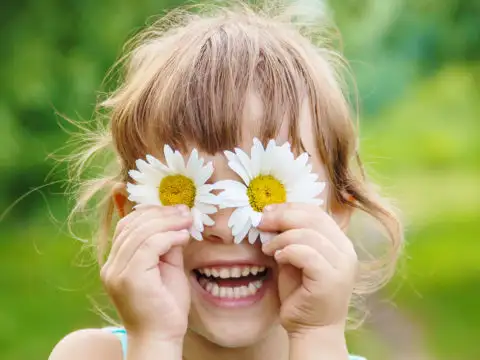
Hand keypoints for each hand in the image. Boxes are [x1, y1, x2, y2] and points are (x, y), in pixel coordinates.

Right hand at [101, 204, 192, 342]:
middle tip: (185, 211)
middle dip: (162, 213)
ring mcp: (117, 272)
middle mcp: (111, 266)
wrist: (161, 338)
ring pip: (141, 233)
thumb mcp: (167, 267)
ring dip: (168, 222)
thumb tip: (177, 220)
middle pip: (132, 225)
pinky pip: (149, 246)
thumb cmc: (166, 306)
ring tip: (187, 220)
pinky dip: (169, 236)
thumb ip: (167, 245)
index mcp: (116, 263)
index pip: (127, 226)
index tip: (175, 209)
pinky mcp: (130, 278)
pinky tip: (184, 236)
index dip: (150, 212)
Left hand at [259, 203, 357, 334]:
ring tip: (268, 249)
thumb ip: (290, 236)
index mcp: (339, 242)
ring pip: (307, 234)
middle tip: (261, 223)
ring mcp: (342, 265)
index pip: (316, 211)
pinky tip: (278, 258)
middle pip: (312, 217)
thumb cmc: (301, 293)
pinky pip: (306, 253)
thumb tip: (269, 214)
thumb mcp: (295, 258)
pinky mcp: (331, 279)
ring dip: (281, 238)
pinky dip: (287, 251)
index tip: (267, 211)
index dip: (289, 207)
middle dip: (282, 217)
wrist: (312, 329)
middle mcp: (346, 251)